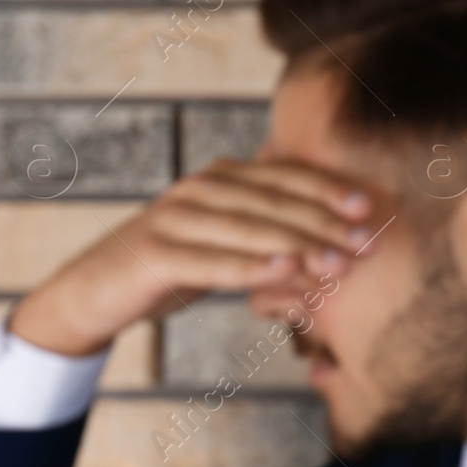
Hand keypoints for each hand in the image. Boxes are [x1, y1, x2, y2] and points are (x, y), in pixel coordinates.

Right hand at [9, 159, 380, 355]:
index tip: (369, 207)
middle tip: (367, 242)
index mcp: (220, 177)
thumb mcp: (223, 233)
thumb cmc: (175, 262)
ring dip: (298, 246)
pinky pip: (209, 262)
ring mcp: (172, 219)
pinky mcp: (153, 255)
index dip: (327, 189)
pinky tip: (284, 272)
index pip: (283, 177)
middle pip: (272, 202)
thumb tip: (324, 207)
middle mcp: (197, 189)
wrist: (97, 290)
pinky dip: (248, 267)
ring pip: (247, 230)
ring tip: (338, 263)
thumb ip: (264, 214)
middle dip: (324, 221)